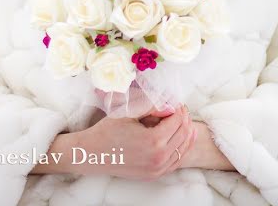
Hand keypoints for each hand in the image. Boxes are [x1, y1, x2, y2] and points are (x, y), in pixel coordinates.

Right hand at [72, 104, 197, 179]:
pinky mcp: (154, 175)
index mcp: (154, 140)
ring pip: (183, 148)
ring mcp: (157, 169)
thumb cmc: (108, 130)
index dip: (179, 108)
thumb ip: (154, 106)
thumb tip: (172, 103)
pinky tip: (181, 138)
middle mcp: (158, 157)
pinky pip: (176, 161)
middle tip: (179, 109)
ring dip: (185, 132)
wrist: (92, 154)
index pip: (178, 120)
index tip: (175, 102)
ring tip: (181, 120)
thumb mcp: (130, 112)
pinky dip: (181, 148)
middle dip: (184, 118)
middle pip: (184, 133)